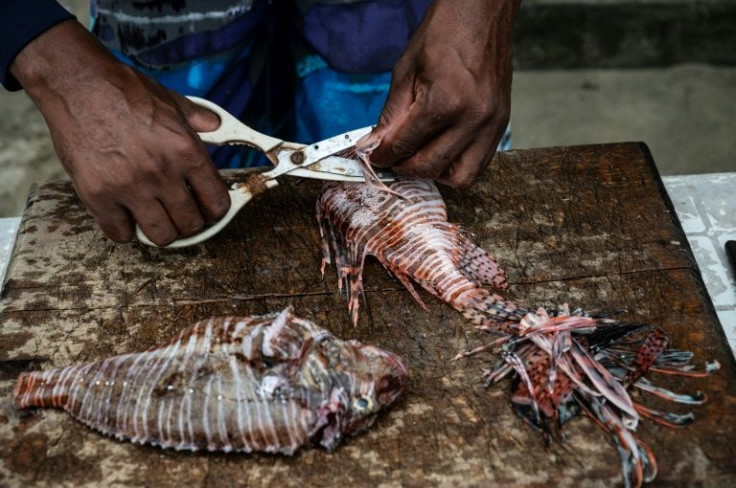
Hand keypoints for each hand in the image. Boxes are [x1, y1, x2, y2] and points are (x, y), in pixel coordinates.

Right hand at [10, 20, 229, 245]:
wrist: (76, 84)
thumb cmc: (124, 90)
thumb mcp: (171, 101)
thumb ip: (197, 119)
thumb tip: (217, 126)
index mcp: (186, 152)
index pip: (216, 203)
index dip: (215, 211)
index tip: (208, 210)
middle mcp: (162, 174)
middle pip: (190, 224)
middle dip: (190, 223)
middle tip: (181, 214)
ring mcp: (129, 187)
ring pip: (161, 235)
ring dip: (162, 231)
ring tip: (156, 217)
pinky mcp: (98, 195)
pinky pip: (120, 233)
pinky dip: (125, 229)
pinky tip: (125, 215)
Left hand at [366, 0, 520, 188]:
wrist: (480, 15)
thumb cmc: (443, 35)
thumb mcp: (405, 72)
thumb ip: (391, 116)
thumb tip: (375, 146)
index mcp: (445, 101)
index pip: (405, 146)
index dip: (384, 156)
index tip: (375, 157)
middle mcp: (473, 118)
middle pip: (431, 167)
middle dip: (405, 167)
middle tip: (394, 158)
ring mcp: (491, 124)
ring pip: (462, 177)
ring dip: (436, 173)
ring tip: (421, 155)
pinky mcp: (501, 125)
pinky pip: (480, 164)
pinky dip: (458, 164)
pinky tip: (442, 149)